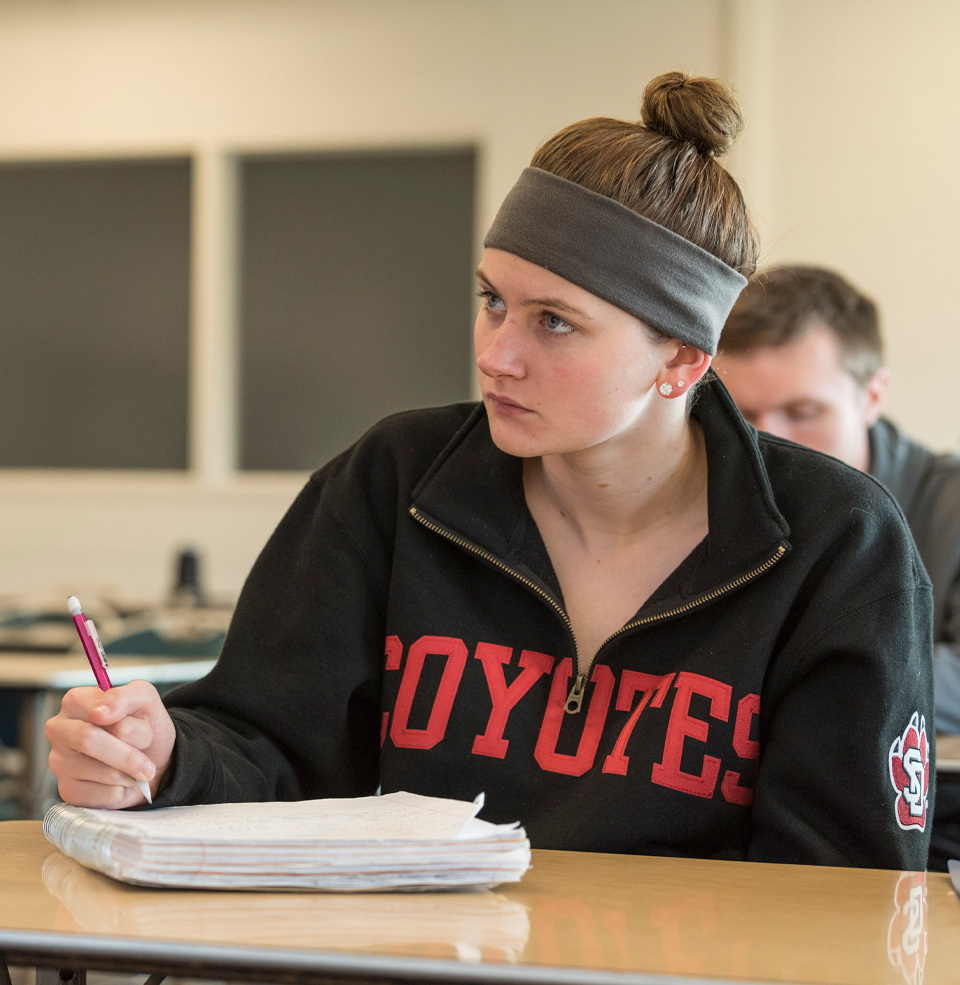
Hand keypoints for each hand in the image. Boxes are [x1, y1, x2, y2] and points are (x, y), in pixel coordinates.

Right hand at [45, 680, 176, 808]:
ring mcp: (60, 762)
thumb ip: (125, 696)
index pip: (97, 713)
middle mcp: (60, 730)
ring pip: (103, 771)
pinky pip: (102, 794)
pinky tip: (121, 781)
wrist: (153, 757)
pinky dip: (123, 790)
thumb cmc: (144, 725)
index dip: (128, 725)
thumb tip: (99, 713)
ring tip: (133, 767)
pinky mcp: (67, 790)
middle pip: (89, 740)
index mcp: (76, 701)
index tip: (143, 729)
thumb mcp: (145, 700)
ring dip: (130, 772)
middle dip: (129, 754)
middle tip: (148, 765)